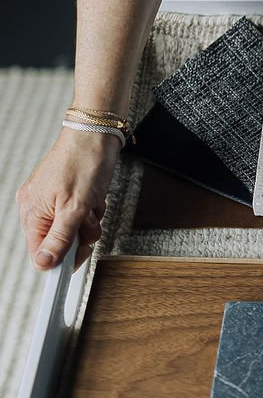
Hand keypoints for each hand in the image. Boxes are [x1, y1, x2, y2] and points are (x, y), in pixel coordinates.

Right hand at [16, 127, 121, 270]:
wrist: (96, 133)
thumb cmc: (83, 162)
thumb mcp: (75, 207)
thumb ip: (60, 238)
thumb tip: (44, 263)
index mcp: (32, 212)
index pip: (40, 254)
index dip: (60, 260)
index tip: (77, 261)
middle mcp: (37, 208)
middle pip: (60, 244)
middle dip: (80, 235)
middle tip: (88, 220)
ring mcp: (52, 201)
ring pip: (74, 231)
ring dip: (89, 221)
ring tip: (91, 203)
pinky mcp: (66, 195)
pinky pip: (79, 216)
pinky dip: (91, 210)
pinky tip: (94, 197)